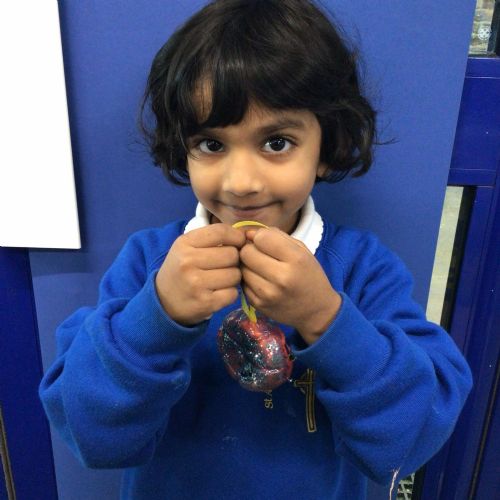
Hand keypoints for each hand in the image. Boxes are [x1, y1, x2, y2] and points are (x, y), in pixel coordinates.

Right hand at [156, 224, 245, 325]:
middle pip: (232, 254)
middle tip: (225, 266)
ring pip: (235, 274)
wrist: (164, 302)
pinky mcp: (205, 302)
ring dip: (233, 278)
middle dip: (234, 260)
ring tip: (221, 280)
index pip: (221, 232)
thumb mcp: (187, 247)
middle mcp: (188, 262)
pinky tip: (218, 293)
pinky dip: (230, 293)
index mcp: (185, 243)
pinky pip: (233, 293)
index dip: (236, 236)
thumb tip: (244, 237)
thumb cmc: (181, 270)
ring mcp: (196, 283)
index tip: (238, 242)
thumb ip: (211, 238)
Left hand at [240, 227, 341, 344]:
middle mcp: (281, 277)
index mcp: (296, 259)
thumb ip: (276, 236)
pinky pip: (242, 283)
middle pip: (247, 252)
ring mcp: (268, 293)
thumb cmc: (309, 275)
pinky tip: (260, 281)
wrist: (316, 311)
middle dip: (251, 250)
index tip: (267, 243)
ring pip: (241, 268)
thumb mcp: (301, 251)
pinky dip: (248, 279)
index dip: (261, 237)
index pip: (262, 238)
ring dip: (247, 265)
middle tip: (260, 255)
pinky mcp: (258, 304)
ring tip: (260, 268)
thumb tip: (248, 234)